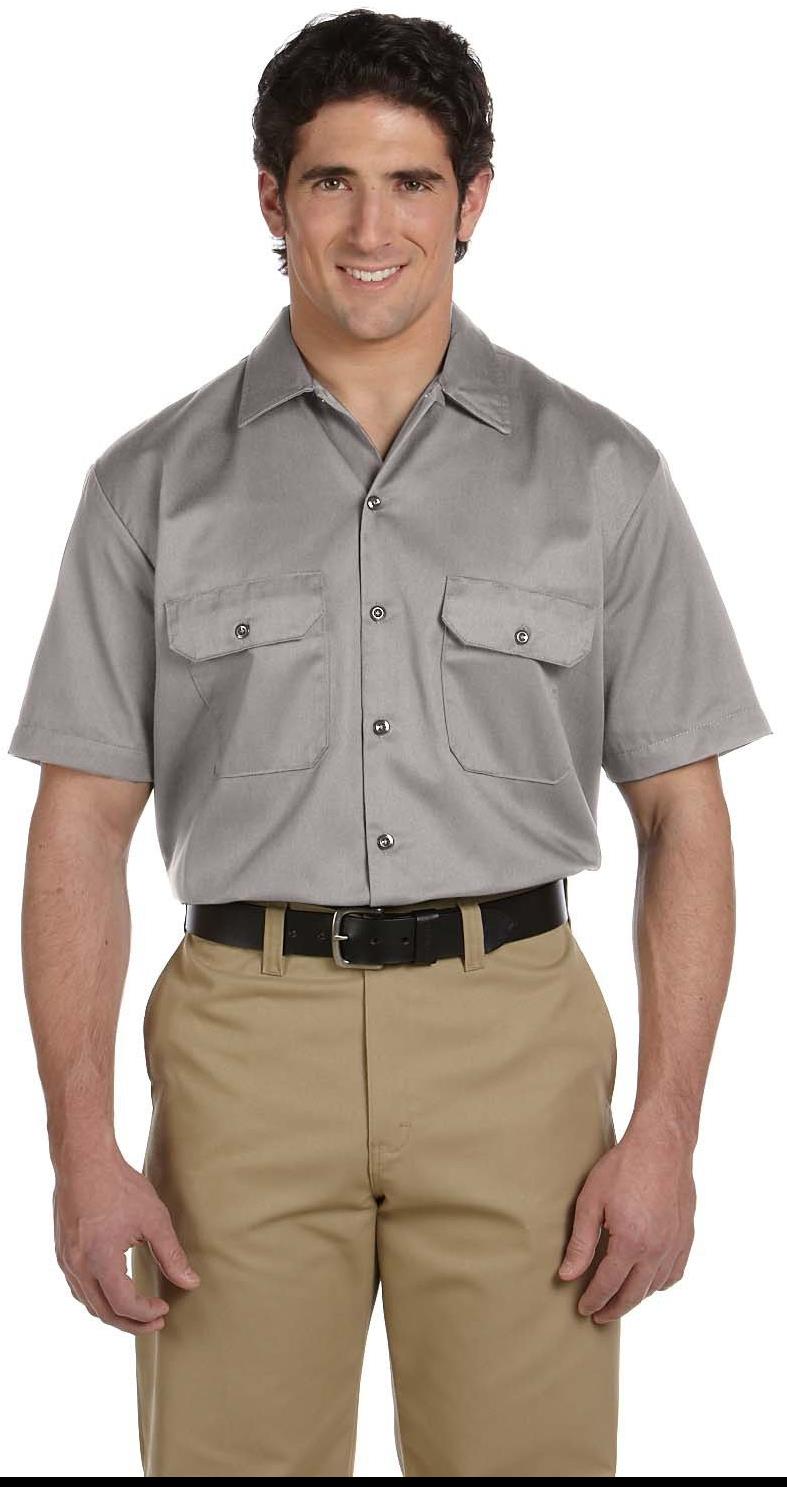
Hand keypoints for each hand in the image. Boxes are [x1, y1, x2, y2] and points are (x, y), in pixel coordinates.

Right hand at [53, 1144, 200, 1333]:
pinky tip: (114, 1291)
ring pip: (87, 1302)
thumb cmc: (119, 1185)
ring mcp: (66, 1260)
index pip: (123, 1304)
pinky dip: (97, 1298)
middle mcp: (77, 1266)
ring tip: (138, 1311)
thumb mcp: (153, 1219)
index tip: (165, 1308)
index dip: (146, 1313)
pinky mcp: (62, 1251)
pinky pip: (78, 1287)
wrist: (84, 1160)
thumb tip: (191, 1283)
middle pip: (103, 1312)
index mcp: (100, 1260)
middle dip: (131, 1323)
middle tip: (156, 1321)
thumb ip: (171, 1255)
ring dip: (113, 1312)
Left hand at [557, 1116, 695, 1321]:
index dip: (594, 1300)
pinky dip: (660, 1284)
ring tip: (619, 1299)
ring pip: (655, 1287)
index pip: (608, 1285)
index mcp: (630, 1243)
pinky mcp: (686, 1237)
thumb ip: (581, 1243)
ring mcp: (675, 1245)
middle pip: (634, 1294)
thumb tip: (567, 1276)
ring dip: (636, 1298)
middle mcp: (656, 1250)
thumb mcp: (590, 1201)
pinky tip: (648, 1282)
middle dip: (614, 1308)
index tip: (584, 1310)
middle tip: (599, 1315)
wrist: (662, 1146)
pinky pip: (675, 1273)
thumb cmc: (623, 1168)